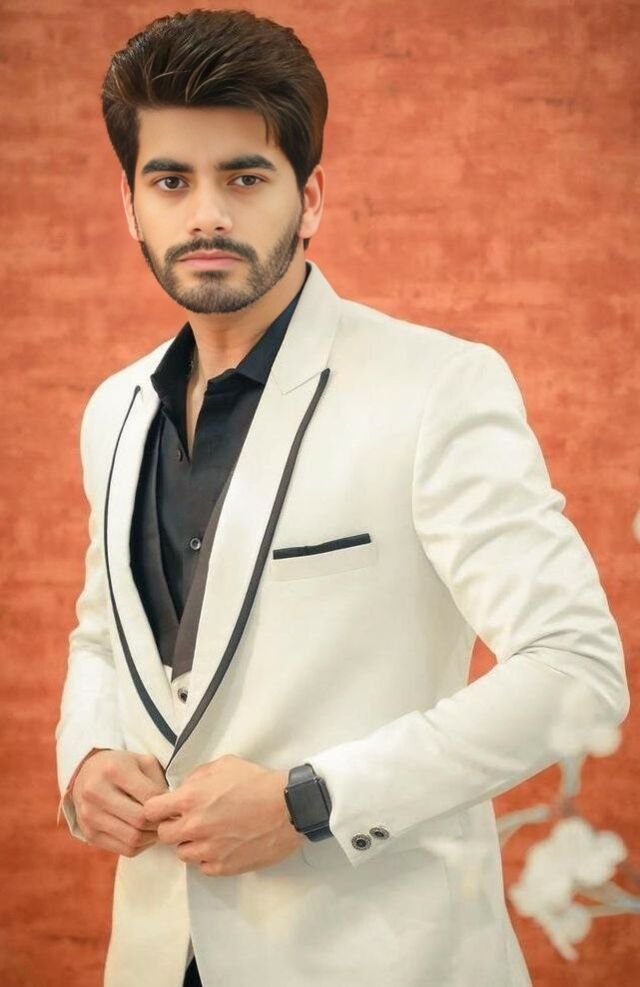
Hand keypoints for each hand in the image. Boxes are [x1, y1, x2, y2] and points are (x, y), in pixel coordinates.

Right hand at [70, 749, 168, 856]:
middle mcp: (96, 792)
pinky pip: (124, 849)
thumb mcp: (142, 762)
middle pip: (140, 820)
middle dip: (160, 822)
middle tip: (169, 820)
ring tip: (158, 827)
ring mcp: (89, 815)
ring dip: (152, 837)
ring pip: (133, 838)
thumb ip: (158, 781)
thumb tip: (173, 808)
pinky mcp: (89, 834)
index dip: (167, 804)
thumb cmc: (122, 767)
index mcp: (113, 769)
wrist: (86, 774)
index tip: (175, 806)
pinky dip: (141, 845)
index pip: (150, 796)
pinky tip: (145, 834)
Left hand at [143, 754, 304, 875]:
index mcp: (190, 799)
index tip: (166, 808)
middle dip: (173, 826)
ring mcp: (208, 850)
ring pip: (182, 854)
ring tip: (210, 833)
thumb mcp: (224, 764)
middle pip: (163, 835)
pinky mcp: (223, 867)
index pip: (150, 811)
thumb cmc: (257, 781)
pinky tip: (223, 844)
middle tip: (191, 819)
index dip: (156, 809)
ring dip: (191, 844)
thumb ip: (196, 777)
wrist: (289, 807)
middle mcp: (194, 827)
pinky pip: (203, 867)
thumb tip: (183, 789)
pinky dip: (209, 857)